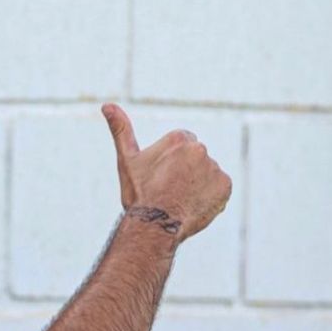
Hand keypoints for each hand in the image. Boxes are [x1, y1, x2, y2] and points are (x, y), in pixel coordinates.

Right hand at [102, 104, 231, 241]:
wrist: (154, 225)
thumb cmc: (139, 194)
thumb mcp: (127, 160)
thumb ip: (121, 130)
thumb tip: (107, 105)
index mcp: (179, 139)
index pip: (181, 147)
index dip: (169, 164)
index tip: (160, 178)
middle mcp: (200, 149)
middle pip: (195, 161)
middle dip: (185, 173)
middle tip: (169, 191)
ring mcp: (214, 168)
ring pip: (206, 176)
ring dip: (197, 186)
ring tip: (179, 201)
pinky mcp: (225, 186)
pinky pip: (219, 190)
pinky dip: (210, 197)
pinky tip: (193, 206)